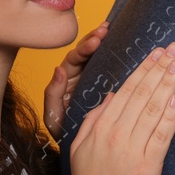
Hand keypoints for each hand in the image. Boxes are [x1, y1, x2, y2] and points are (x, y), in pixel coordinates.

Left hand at [43, 21, 108, 137]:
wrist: (81, 145)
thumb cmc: (64, 131)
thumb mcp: (54, 115)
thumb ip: (52, 93)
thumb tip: (58, 69)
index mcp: (66, 80)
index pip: (74, 59)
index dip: (84, 48)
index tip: (96, 41)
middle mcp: (78, 75)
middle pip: (86, 51)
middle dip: (94, 38)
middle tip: (105, 30)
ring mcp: (92, 77)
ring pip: (98, 55)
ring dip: (103, 41)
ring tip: (111, 28)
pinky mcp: (105, 82)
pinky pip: (109, 65)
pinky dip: (113, 52)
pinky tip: (121, 40)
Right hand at [68, 41, 174, 174]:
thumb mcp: (79, 146)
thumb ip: (94, 118)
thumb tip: (112, 94)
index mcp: (100, 128)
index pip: (126, 90)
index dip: (143, 69)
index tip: (157, 52)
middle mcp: (116, 136)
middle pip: (142, 94)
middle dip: (160, 68)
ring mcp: (132, 151)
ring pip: (153, 111)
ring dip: (168, 84)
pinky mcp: (148, 168)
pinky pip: (161, 137)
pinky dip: (171, 117)